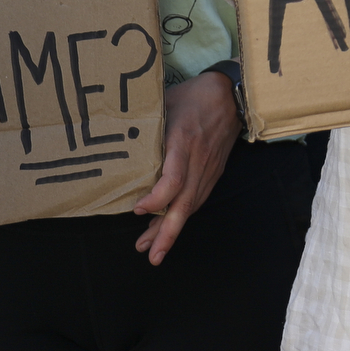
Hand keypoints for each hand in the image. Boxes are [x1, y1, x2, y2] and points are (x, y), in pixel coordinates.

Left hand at [133, 71, 237, 264]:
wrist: (232, 95)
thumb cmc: (192, 97)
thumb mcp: (165, 104)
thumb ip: (146, 125)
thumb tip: (117, 139)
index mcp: (184, 142)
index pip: (173, 179)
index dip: (156, 199)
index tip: (137, 210)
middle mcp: (199, 160)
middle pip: (185, 203)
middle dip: (168, 232)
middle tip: (152, 255)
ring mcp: (209, 168)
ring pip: (192, 206)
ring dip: (173, 230)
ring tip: (152, 249)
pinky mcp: (214, 172)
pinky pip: (198, 199)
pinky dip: (183, 216)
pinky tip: (167, 227)